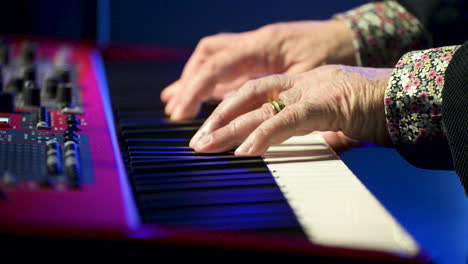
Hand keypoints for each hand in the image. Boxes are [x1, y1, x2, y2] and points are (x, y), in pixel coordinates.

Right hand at [161, 19, 355, 119]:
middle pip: (209, 57)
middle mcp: (256, 43)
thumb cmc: (339, 54)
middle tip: (176, 113)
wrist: (352, 37)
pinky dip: (212, 84)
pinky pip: (228, 68)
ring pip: (214, 59)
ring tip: (178, 104)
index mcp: (265, 45)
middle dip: (189, 84)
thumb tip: (265, 131)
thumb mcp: (317, 76)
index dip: (196, 89)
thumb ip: (290, 100)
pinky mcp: (259, 59)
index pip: (219, 65)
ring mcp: (256, 49)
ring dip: (195, 80)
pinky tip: (202, 100)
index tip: (181, 113)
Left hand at [189, 65, 393, 154]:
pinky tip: (245, 150)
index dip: (231, 110)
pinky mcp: (326, 103)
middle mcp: (302, 84)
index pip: (258, 94)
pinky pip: (288, 119)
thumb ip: (316, 134)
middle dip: (219, 119)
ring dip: (229, 128)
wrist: (408, 99)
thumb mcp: (337, 124)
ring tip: (205, 145)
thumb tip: (301, 150)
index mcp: (302, 87)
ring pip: (260, 105)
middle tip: (197, 142)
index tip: (212, 130)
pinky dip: (264, 135)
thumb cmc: (377, 112)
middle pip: (249, 97)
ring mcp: (312, 90)